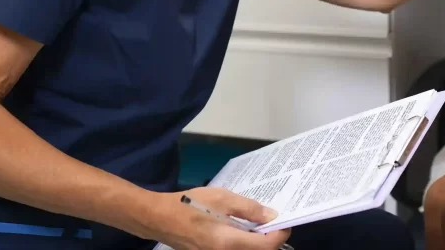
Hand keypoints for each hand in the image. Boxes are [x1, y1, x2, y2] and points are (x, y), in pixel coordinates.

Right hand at [151, 187, 290, 249]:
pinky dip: (244, 243)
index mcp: (229, 242)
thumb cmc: (190, 205)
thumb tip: (272, 215)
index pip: (267, 246)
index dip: (280, 233)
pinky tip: (242, 229)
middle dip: (270, 239)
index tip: (285, 221)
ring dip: (257, 242)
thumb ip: (249, 209)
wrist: (159, 219)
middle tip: (271, 220)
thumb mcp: (222, 199)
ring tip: (257, 223)